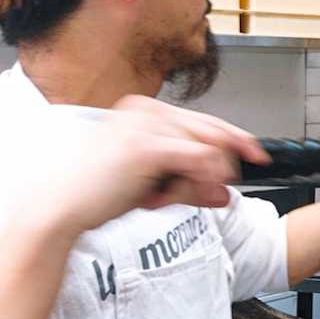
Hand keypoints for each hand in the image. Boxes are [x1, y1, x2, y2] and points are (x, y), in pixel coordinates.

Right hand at [0, 97, 269, 237]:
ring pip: (206, 149)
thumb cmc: (97, 195)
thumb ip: (191, 185)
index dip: (235, 140)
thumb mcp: (154, 186)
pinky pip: (198, 159)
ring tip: (165, 198)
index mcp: (145, 110)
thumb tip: (225, 194)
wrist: (61, 208)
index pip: (205, 121)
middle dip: (221, 167)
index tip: (257, 157)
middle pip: (212, 132)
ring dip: (197, 182)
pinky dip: (198, 180)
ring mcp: (147, 124)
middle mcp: (147, 110)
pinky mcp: (147, 146)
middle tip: (218, 193)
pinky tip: (180, 194)